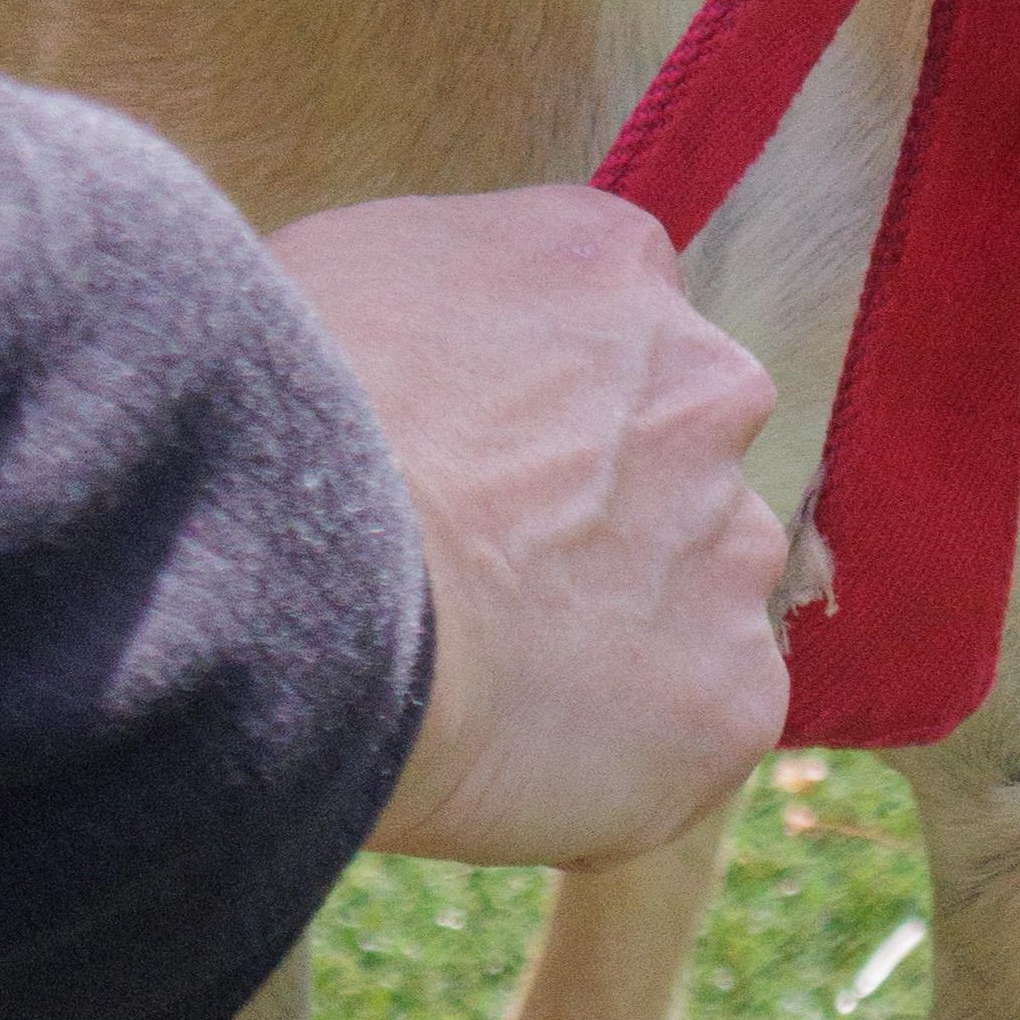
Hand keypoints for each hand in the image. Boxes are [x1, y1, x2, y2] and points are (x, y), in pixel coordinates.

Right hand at [265, 187, 789, 866]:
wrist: (303, 585)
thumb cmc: (285, 416)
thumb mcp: (352, 269)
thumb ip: (452, 299)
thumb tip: (444, 347)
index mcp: (619, 265)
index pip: (617, 335)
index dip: (538, 414)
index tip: (468, 471)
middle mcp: (709, 388)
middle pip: (674, 460)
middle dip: (598, 516)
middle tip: (478, 577)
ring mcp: (732, 544)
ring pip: (690, 596)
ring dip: (613, 632)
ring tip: (483, 673)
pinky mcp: (734, 695)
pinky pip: (692, 729)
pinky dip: (621, 754)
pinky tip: (518, 751)